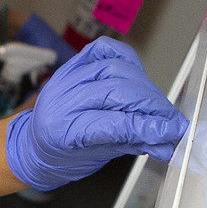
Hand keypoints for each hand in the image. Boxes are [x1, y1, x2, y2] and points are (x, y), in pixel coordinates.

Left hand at [3, 38, 187, 190]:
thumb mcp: (97, 157)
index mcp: (62, 130)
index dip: (147, 126)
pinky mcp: (72, 64)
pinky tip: (138, 76)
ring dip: (144, 88)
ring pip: (115, 70)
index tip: (171, 132)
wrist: (35, 143)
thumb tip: (167, 141)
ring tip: (158, 106)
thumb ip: (132, 143)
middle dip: (151, 105)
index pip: (113, 123)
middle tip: (171, 120)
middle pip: (117, 91)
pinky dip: (126, 60)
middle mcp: (61, 99)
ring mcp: (66, 77)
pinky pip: (103, 50)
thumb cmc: (63, 155)